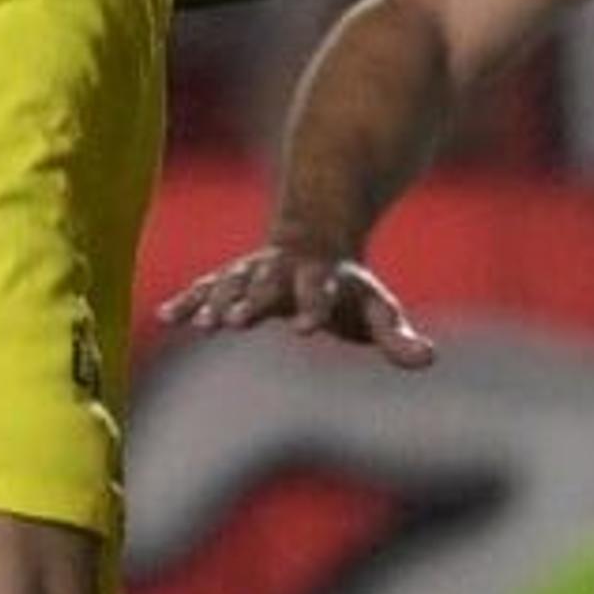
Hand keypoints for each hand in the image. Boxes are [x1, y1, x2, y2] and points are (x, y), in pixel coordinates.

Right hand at [158, 234, 435, 367]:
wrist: (315, 234)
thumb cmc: (349, 288)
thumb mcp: (378, 310)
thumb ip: (397, 337)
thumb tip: (427, 359)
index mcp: (323, 277)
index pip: (320, 292)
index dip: (314, 307)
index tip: (306, 329)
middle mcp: (284, 271)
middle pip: (267, 285)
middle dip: (250, 301)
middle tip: (234, 322)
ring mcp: (254, 272)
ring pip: (232, 284)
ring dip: (215, 302)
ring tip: (202, 324)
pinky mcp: (231, 280)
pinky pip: (205, 289)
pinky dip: (188, 301)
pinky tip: (166, 317)